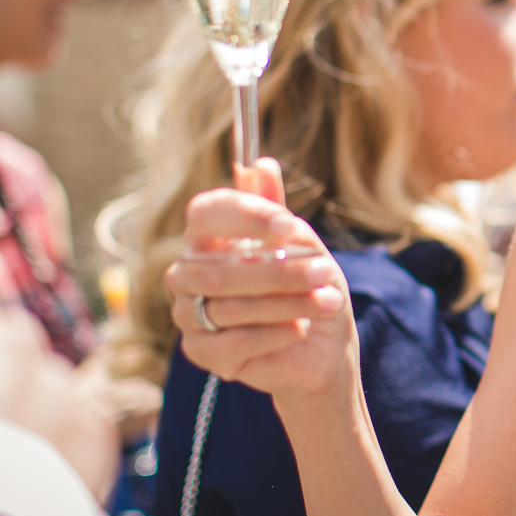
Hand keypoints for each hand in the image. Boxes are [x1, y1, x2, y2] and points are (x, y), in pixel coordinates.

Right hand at [164, 159, 356, 412]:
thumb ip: (277, 210)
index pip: (205, 213)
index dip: (246, 216)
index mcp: (205, 237)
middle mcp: (186, 273)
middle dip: (281, 271)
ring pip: (230, 305)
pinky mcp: (200, 351)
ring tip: (328, 300)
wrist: (319, 346)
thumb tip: (263, 164)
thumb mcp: (300, 244)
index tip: (292, 226)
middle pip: (220, 268)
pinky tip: (301, 328)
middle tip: (326, 271)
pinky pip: (232, 341)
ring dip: (287, 302)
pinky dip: (273, 333)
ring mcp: (187, 314)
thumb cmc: (306, 287)